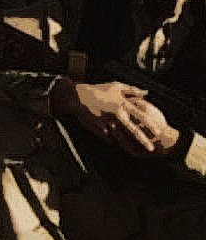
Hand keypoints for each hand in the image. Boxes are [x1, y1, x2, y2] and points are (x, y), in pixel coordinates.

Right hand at [53, 78, 176, 154]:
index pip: (140, 116)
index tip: (159, 132)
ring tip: (137, 153)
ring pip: (122, 137)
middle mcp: (117, 115)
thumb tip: (146, 92)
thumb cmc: (98, 89)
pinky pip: (109, 138)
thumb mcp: (116, 86)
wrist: (78, 96)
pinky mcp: (99, 128)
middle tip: (152, 149)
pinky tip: (119, 148)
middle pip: (133, 130)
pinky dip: (114, 143)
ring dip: (130, 146)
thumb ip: (132, 90)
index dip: (150, 124)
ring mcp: (108, 123)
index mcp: (123, 104)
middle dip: (143, 140)